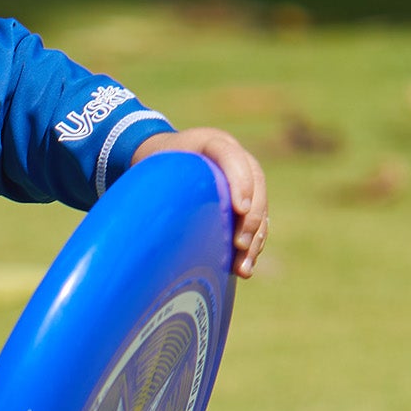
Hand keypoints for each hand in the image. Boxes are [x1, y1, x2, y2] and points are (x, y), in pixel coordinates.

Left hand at [131, 127, 269, 276]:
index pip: (230, 156)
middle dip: (251, 216)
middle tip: (240, 244)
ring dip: (255, 237)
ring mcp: (244, 176)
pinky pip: (258, 220)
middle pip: (255, 181)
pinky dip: (254, 244)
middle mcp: (233, 156)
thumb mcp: (153, 170)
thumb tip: (150, 223)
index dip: (239, 181)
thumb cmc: (155, 168)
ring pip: (260, 204)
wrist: (165, 159)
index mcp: (209, 142)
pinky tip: (244, 268)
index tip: (239, 209)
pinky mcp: (247, 198)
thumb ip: (156, 184)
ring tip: (243, 268)